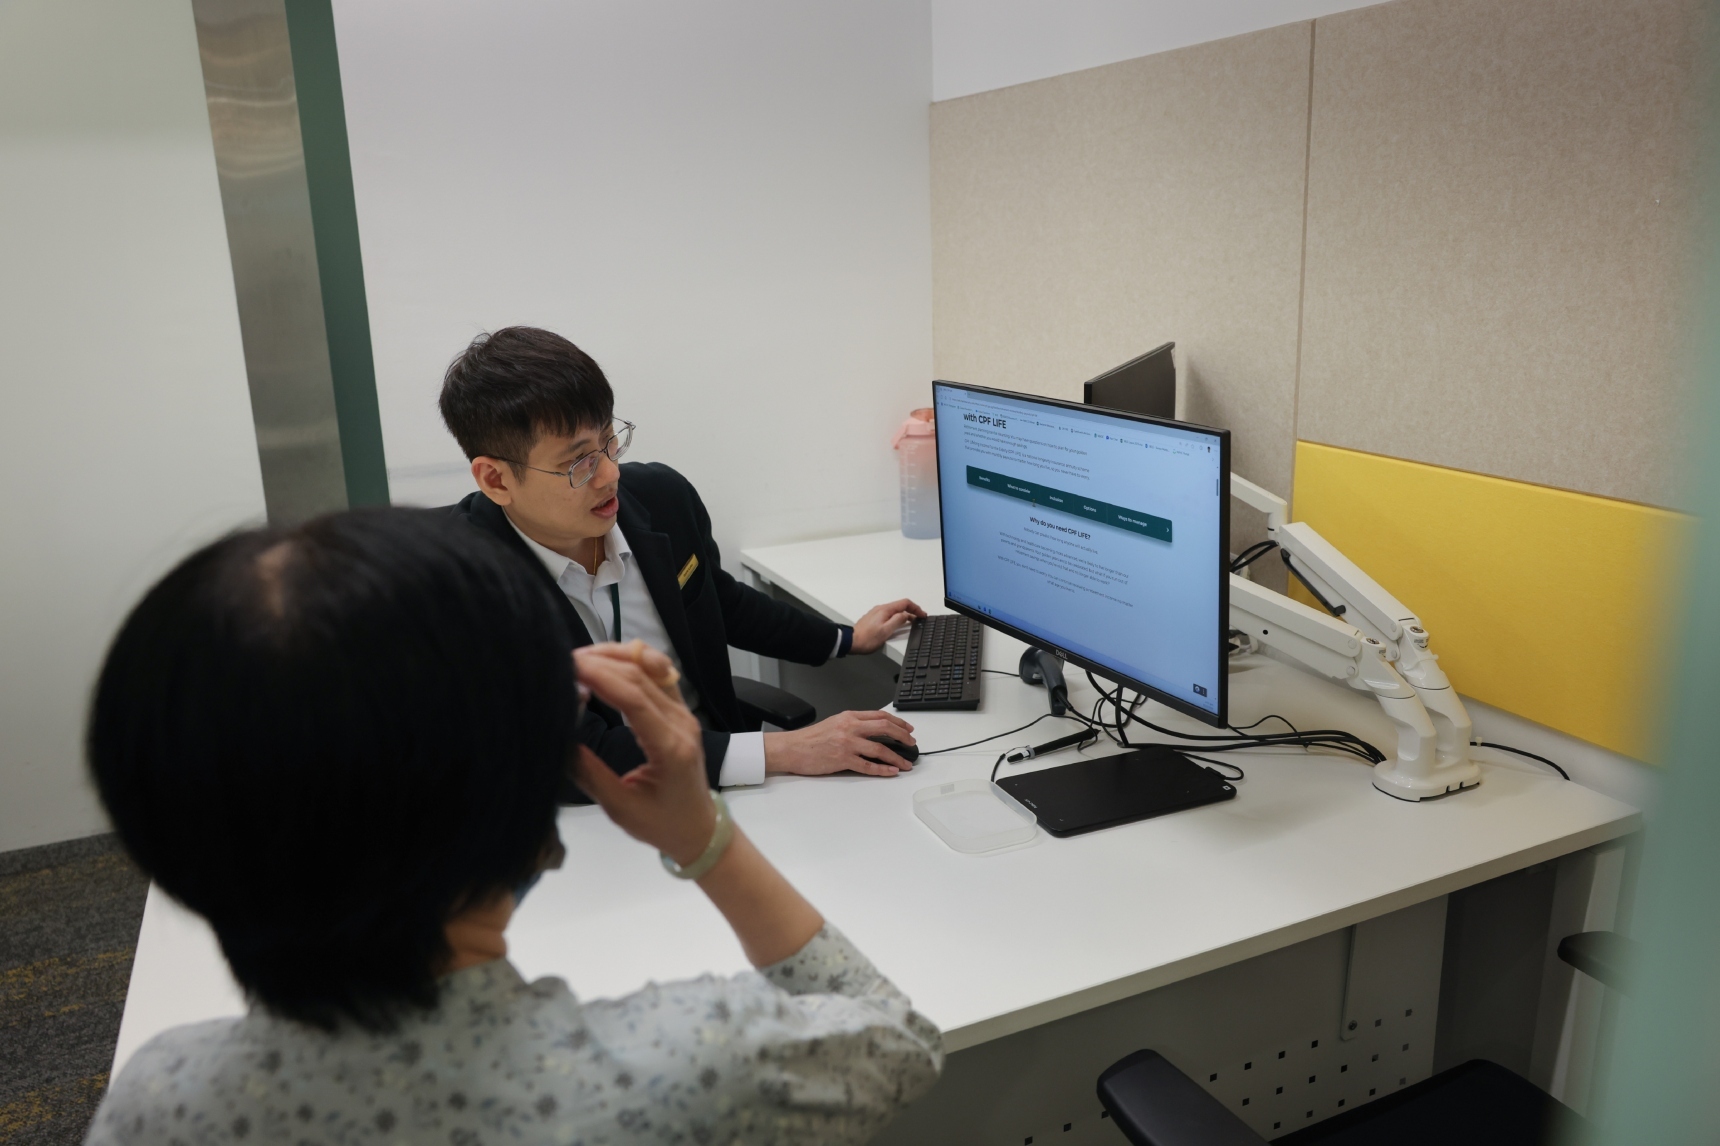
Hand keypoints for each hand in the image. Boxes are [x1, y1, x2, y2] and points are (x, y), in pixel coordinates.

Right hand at [576, 647, 824, 967]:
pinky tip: (606, 664)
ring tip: (580, 659)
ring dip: (616, 656)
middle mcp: (681, 722)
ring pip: (653, 667)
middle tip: (562, 661)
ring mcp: (684, 713)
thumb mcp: (620, 808)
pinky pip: (659, 674)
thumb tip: (558, 739)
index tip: (568, 666)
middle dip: (601, 661)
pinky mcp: (680, 710)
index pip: (634, 699)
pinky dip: (632, 662)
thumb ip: (590, 773)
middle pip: (642, 676)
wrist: (700, 829)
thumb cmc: (661, 824)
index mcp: (670, 748)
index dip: (601, 676)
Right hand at [764, 710, 917, 776]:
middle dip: (903, 736)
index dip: (898, 723)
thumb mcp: (834, 723)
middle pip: (884, 728)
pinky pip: (868, 766)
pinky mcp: (843, 760)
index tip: (908, 729)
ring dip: (896, 757)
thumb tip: (874, 731)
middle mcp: (850, 728)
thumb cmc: (810, 738)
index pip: (880, 716)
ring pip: (880, 749)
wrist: (792, 748)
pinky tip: (891, 772)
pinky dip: (882, 770)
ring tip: (905, 764)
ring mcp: (847, 744)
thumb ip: (853, 724)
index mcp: (849, 717)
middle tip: (912, 744)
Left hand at [849, 598, 924, 654]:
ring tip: (912, 621)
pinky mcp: (873, 618)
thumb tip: (906, 615)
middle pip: (900, 606)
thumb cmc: (868, 638)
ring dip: (904, 614)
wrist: (851, 642)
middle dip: (912, 611)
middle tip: (919, 618)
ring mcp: (876, 613)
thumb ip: (898, 621)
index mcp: (885, 610)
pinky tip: (899, 624)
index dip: (916, 608)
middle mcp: (881, 609)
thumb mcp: (886, 631)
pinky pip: (889, 614)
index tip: (922, 615)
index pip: (904, 603)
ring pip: (894, 610)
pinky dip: (897, 617)